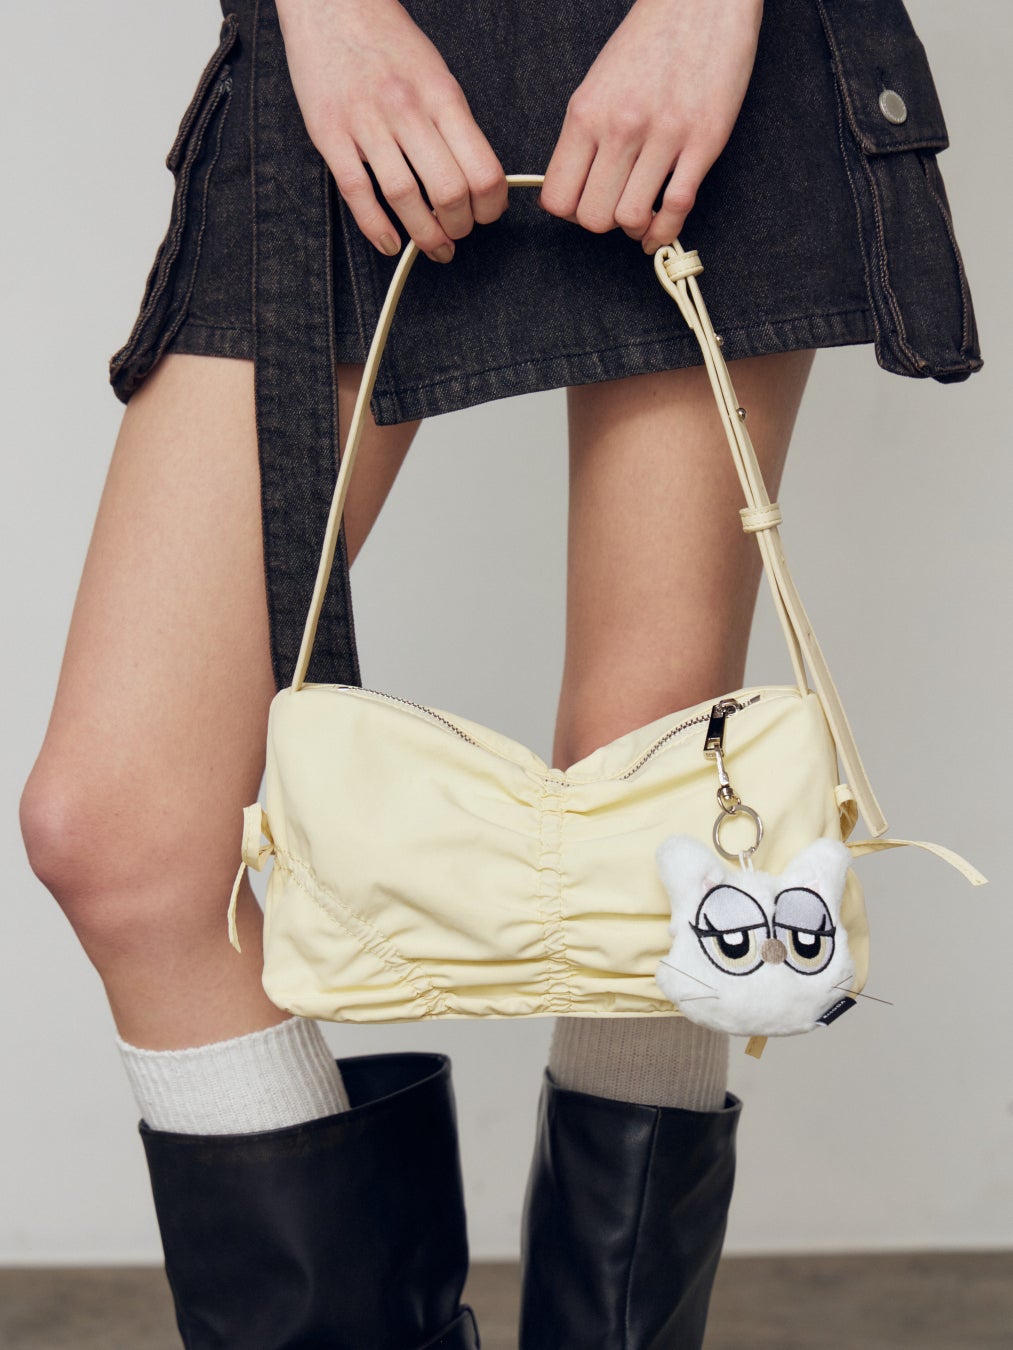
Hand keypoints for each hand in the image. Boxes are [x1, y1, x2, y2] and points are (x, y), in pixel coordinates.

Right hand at [276, 0, 508, 260]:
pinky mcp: (329, 133)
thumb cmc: (389, 42)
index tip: (487, 216)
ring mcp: (366, 122)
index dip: (491, 207)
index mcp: (442, 96)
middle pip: (449, 192)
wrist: (332, 3)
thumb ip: (455, 125)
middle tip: (457, 233)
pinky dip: (377, 228)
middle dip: (459, 227)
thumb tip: (478, 180)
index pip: (483, 170)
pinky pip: (357, 194)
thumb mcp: (438, 75)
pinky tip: (391, 243)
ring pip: (405, 199)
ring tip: (433, 246)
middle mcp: (407, 109)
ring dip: (424, 236)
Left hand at [539, 0, 762, 252]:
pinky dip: (667, 231)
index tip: (582, 206)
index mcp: (586, 114)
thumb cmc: (649, 42)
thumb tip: (576, 185)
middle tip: (614, 209)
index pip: (558, 197)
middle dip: (602, 224)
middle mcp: (621, 127)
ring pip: (631, 219)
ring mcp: (664, 136)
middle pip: (593, 217)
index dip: (569, 213)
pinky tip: (662, 231)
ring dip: (635, 228)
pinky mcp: (704, 141)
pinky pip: (677, 207)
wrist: (701, 1)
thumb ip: (583, 137)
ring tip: (641, 217)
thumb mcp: (597, 85)